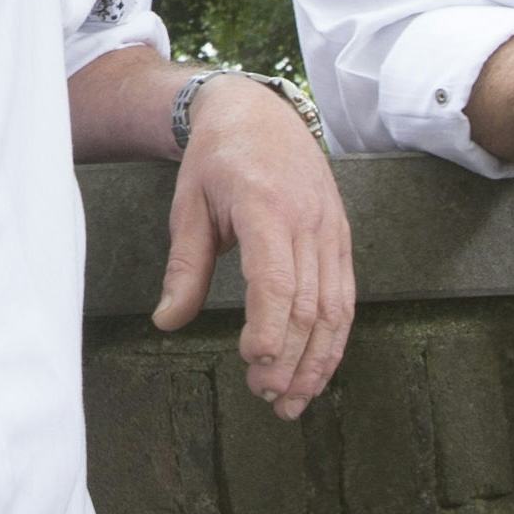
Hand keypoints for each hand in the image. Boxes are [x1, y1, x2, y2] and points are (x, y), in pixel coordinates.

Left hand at [157, 80, 355, 417]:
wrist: (259, 113)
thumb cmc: (217, 159)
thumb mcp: (188, 205)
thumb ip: (184, 267)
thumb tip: (167, 321)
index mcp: (265, 206)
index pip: (276, 278)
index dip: (271, 326)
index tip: (255, 362)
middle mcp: (308, 220)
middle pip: (309, 303)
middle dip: (291, 359)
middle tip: (267, 397)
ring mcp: (331, 229)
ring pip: (335, 307)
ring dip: (318, 360)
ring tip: (292, 400)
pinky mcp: (342, 238)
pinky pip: (346, 297)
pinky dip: (334, 339)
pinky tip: (317, 370)